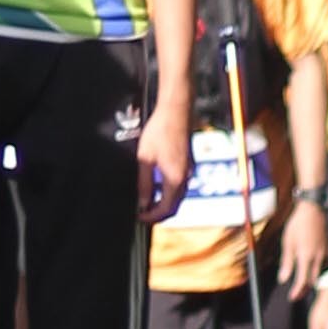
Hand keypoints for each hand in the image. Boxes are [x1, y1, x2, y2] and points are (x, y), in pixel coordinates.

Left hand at [136, 88, 192, 224]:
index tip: (139, 217)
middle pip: (174, 206)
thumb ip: (144, 183)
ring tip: (147, 203)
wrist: (176, 111)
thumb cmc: (160, 131)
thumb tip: (142, 202)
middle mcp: (185, 178)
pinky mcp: (187, 163)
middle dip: (159, 214)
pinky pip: (179, 186)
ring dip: (164, 204)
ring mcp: (188, 171)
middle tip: (142, 215)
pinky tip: (156, 188)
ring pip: (178, 197)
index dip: (151, 217)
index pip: (165, 209)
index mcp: (174, 179)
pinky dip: (168, 193)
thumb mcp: (145, 158)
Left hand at [276, 190, 327, 299]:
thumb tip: (283, 279)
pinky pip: (324, 265)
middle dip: (305, 290)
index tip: (292, 297)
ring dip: (312, 281)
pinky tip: (313, 271)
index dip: (297, 291)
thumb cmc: (297, 225)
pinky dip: (318, 271)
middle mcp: (318, 257)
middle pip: (313, 280)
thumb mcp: (287, 243)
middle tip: (296, 295)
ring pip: (320, 274)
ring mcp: (325, 253)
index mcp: (306, 256)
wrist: (312, 209)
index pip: (302, 280)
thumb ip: (286, 262)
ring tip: (303, 286)